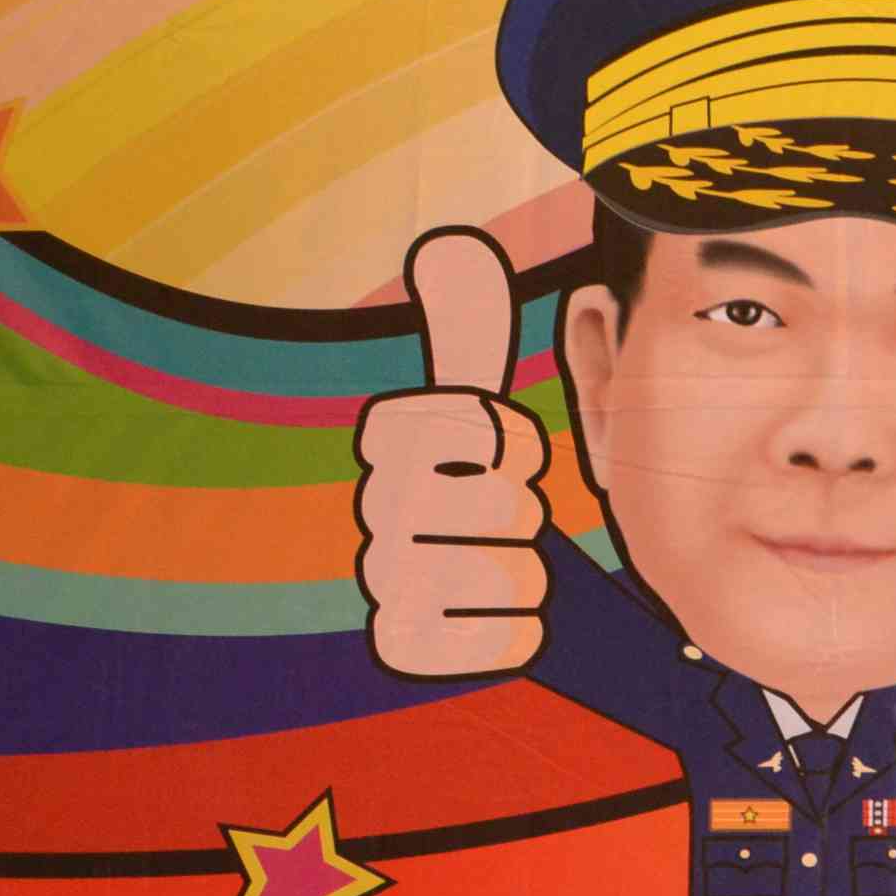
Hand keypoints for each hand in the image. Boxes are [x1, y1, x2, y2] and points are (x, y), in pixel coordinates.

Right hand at [353, 226, 550, 677]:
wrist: (469, 604)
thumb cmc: (480, 496)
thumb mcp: (479, 414)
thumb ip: (468, 337)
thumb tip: (452, 246)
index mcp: (387, 444)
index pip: (472, 425)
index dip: (502, 440)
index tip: (493, 450)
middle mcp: (372, 511)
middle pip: (500, 503)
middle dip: (522, 510)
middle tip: (505, 518)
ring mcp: (384, 582)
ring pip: (505, 571)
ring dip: (524, 572)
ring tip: (499, 566)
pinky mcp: (406, 648)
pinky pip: (499, 638)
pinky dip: (517, 631)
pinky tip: (496, 618)